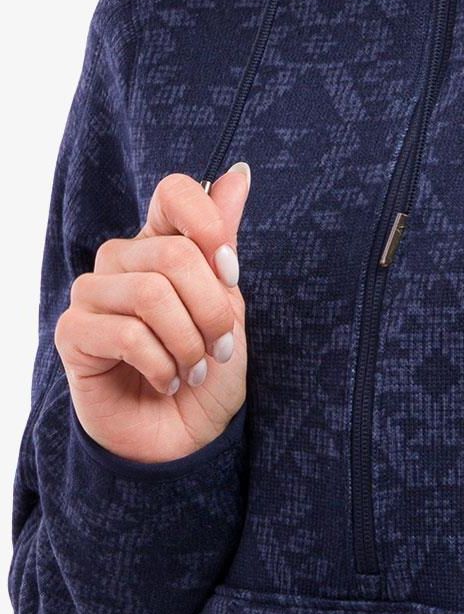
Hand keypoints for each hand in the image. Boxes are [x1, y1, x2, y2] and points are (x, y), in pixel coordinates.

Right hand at [55, 165, 251, 463]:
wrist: (183, 441)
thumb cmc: (206, 376)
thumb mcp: (230, 309)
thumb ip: (223, 243)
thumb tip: (239, 172)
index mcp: (160, 246)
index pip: (174, 191)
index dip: (209, 226)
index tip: (230, 274)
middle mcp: (121, 262)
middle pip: (173, 254)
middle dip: (211, 312)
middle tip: (218, 350)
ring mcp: (92, 295)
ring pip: (150, 293)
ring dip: (188, 344)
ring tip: (192, 371)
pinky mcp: (73, 334)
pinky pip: (125, 332)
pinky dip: (160, 365)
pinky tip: (166, 382)